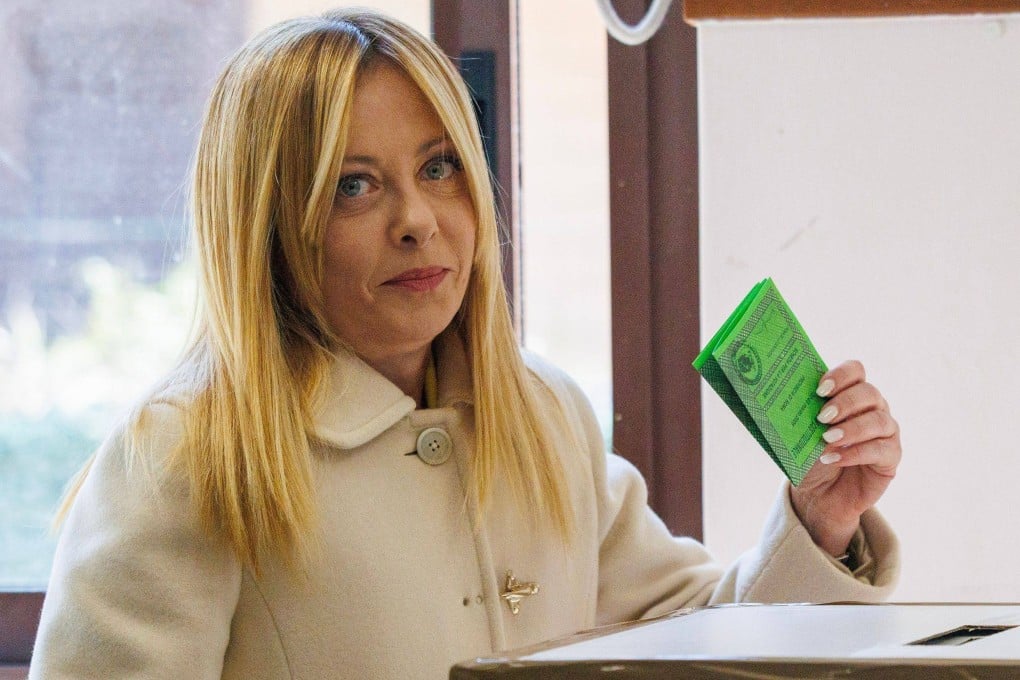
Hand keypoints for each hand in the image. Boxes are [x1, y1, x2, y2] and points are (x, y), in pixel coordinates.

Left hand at [789, 360, 900, 556]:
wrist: (820, 493)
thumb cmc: (810, 456)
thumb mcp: (799, 433)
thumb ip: (798, 414)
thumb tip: (776, 399)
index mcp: (850, 393)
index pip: (855, 370)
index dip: (841, 375)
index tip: (819, 389)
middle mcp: (873, 407)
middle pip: (869, 393)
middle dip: (845, 403)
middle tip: (822, 417)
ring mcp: (885, 431)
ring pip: (879, 421)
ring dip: (851, 429)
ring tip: (827, 439)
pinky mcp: (891, 457)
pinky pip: (881, 450)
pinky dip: (855, 453)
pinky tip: (834, 458)